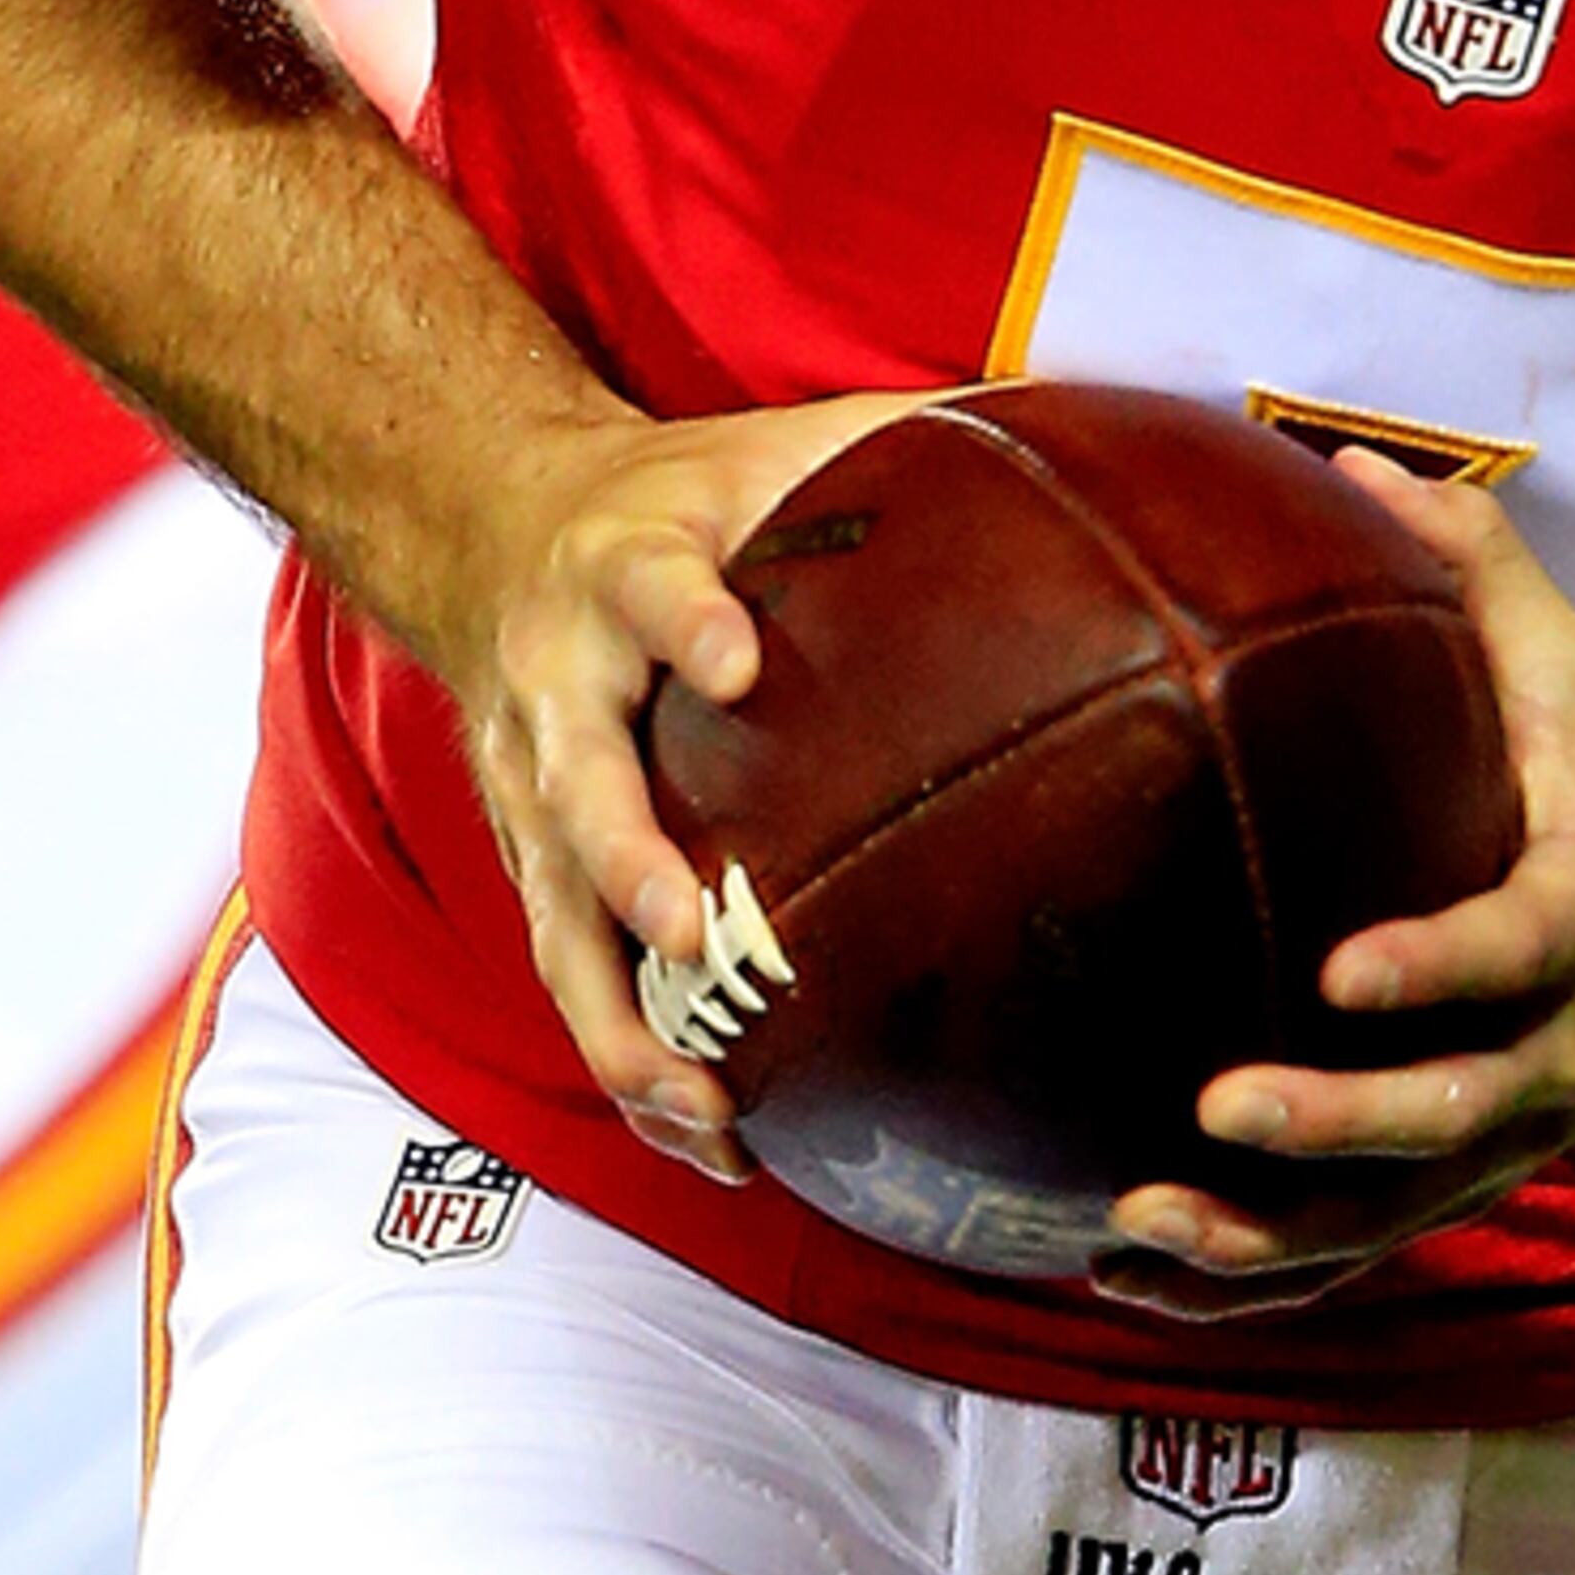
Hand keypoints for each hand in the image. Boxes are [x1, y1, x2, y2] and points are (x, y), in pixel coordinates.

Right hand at [459, 389, 923, 1174]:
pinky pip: (574, 977)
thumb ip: (902, 442)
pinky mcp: (535, 868)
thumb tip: (1089, 435)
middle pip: (574, 786)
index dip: (682, 621)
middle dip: (627, 864)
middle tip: (690, 933)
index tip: (732, 663)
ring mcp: (530, 792)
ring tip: (699, 1104)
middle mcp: (558, 690)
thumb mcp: (769, 444)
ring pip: (559, 923)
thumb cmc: (677, 493)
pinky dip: (634, 1063)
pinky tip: (712, 1138)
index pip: (645, 589)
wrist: (485, 523)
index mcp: (620, 573)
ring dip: (622, 1021)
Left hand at [1097, 454, 1574, 1314]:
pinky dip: (1248, 1274)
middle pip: (1449, 1116)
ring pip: (1388, 1218)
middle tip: (1212, 1110)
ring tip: (1133, 1225)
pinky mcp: (1454, 1188)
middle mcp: (1553, 1053)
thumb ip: (1472, 568)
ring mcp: (1504, 1139)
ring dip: (1264, 1233)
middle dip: (1334, 1128)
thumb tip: (1345, 455)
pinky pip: (1350, 1256)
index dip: (1439, 970)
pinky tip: (1128, 1275)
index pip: (1517, 952)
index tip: (1340, 973)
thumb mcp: (1572, 673)